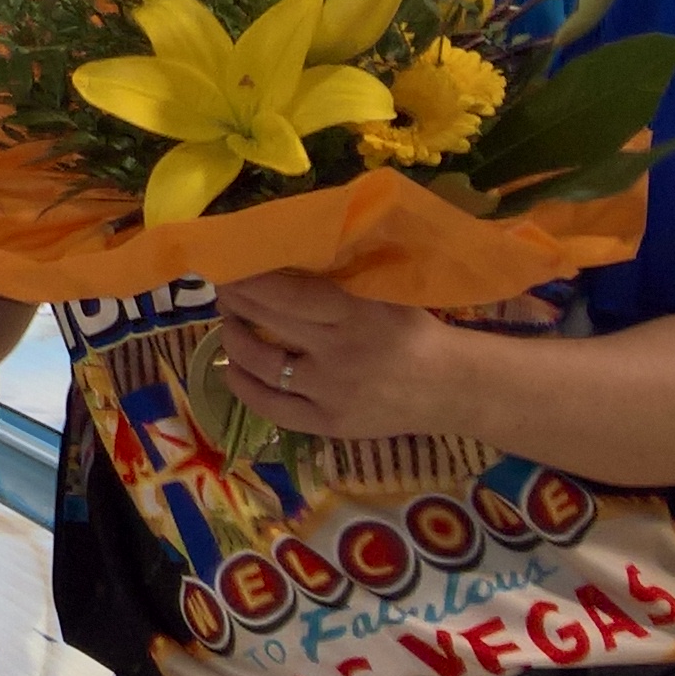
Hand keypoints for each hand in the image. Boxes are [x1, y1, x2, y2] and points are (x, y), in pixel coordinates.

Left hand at [214, 272, 486, 440]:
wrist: (451, 387)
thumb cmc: (413, 331)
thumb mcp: (382, 295)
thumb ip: (339, 278)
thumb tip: (284, 252)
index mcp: (354, 314)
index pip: (288, 294)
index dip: (250, 281)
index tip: (228, 266)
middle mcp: (338, 354)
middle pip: (268, 324)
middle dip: (237, 302)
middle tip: (223, 288)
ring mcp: (330, 393)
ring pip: (262, 365)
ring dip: (235, 340)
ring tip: (229, 323)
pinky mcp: (328, 423)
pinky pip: (272, 407)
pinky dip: (244, 386)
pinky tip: (233, 368)